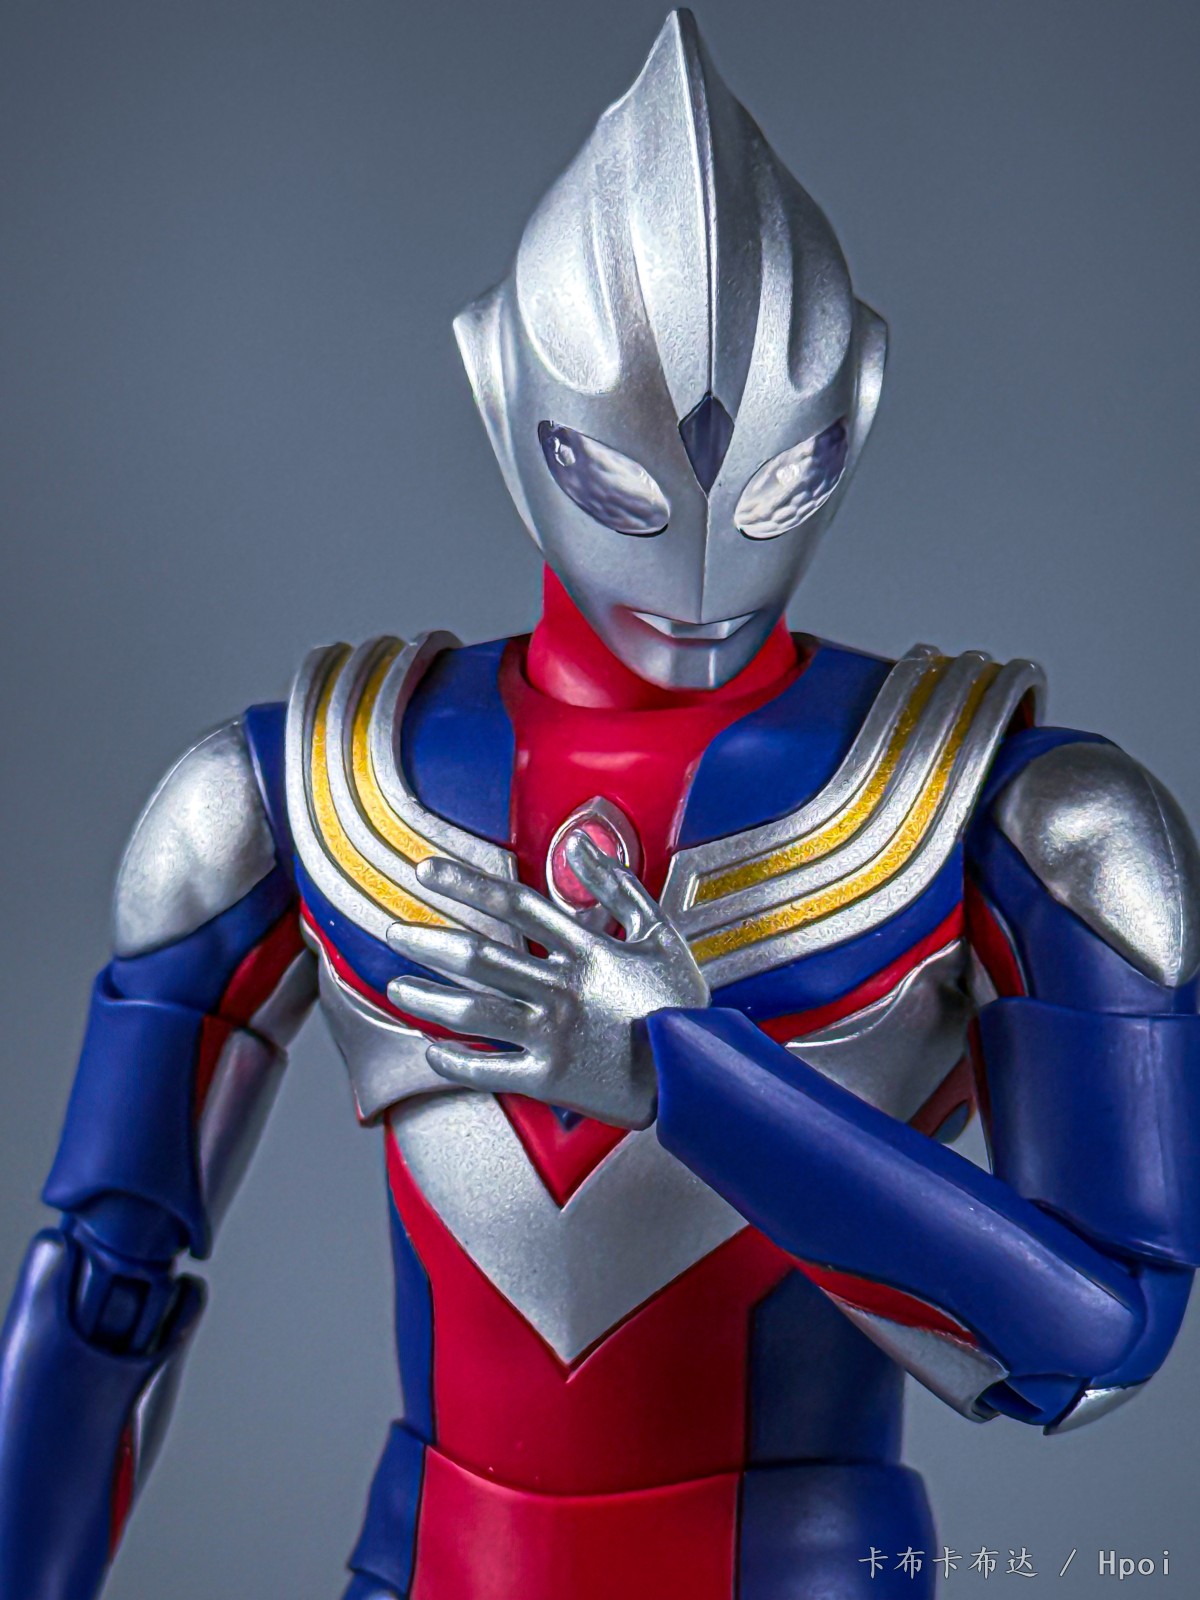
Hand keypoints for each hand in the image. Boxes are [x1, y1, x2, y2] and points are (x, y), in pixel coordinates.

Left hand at [385, 834, 709, 1127]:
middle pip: (481, 957)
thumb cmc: (678, 1005)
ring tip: (397, 987)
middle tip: (394, 931)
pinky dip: (453, 1062)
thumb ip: (618, 886)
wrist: (697, 1078)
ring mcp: (554, 1037)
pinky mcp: (549, 1080)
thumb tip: (581, 844)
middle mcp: (564, 990)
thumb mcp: (659, 934)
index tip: (426, 871)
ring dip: (428, 998)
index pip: (515, 903)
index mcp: (589, 951)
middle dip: (429, 941)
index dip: (466, 883)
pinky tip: (428, 1051)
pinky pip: (488, 1070)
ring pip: (474, 1012)